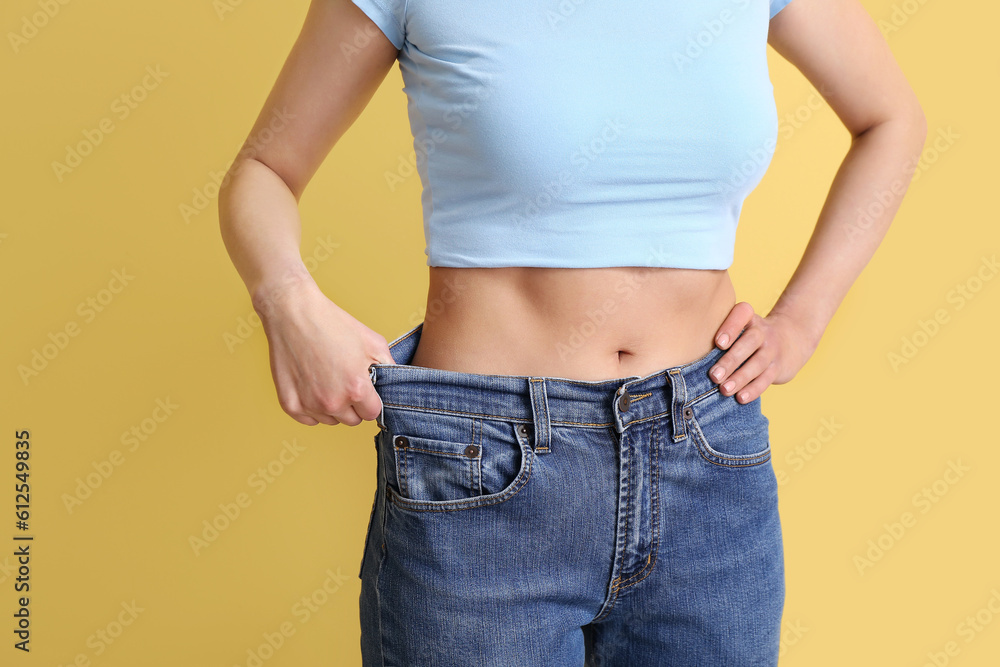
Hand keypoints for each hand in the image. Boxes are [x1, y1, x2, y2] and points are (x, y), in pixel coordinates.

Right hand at [252, 276, 394, 425]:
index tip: (364, 388)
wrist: (294, 313)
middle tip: (344, 380)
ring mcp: (309, 405)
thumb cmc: (334, 324)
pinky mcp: (290, 405)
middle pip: (352, 420)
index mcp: (356, 389)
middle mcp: (333, 402)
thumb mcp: (373, 342)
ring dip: (332, 407)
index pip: (373, 413)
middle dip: (352, 404)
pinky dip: (311, 407)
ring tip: (326, 378)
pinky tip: (311, 385)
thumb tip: (395, 385)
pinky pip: (308, 419)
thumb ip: (388, 368)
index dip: (370, 400)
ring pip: (330, 420)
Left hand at [707, 301, 819, 402]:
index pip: (742, 313)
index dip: (731, 327)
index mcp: (749, 318)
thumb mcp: (741, 325)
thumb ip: (722, 333)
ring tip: (724, 389)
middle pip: (749, 342)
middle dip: (731, 360)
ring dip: (740, 378)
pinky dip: (753, 389)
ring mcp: (773, 349)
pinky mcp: (779, 367)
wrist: (791, 338)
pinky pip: (766, 378)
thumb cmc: (750, 334)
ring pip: (758, 363)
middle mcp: (763, 331)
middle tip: (714, 376)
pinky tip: (740, 397)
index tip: (718, 343)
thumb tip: (690, 351)